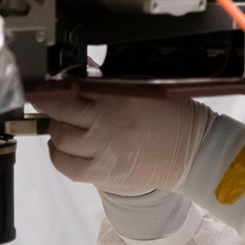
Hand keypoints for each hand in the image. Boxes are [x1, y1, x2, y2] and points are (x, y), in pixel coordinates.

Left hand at [33, 91, 214, 196]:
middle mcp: (108, 122)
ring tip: (62, 125)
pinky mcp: (104, 173)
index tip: (52, 85)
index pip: (75, 86)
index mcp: (121, 96)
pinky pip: (67, 166)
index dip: (58, 85)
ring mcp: (103, 149)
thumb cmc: (176, 119)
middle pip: (61, 110)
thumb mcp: (148, 88)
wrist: (194, 153)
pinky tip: (61, 148)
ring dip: (56, 129)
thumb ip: (114, 81)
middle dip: (51, 105)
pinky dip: (58, 156)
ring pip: (60, 137)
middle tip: (50, 103)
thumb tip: (84, 71)